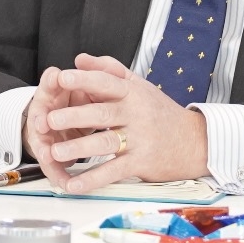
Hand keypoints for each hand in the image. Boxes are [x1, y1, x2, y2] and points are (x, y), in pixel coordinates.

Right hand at [21, 65, 91, 187]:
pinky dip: (59, 176)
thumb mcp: (81, 87)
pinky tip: (66, 184)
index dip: (51, 81)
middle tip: (42, 122)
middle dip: (41, 119)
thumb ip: (87, 74)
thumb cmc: (74, 102)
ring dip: (46, 152)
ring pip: (43, 145)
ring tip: (50, 158)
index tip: (57, 77)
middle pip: (39, 116)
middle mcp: (45, 114)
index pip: (49, 83)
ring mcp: (44, 137)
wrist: (57, 125)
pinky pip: (54, 168)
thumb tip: (83, 59)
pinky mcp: (50, 157)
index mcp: (53, 93)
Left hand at [34, 53, 207, 194]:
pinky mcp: (141, 162)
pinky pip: (114, 171)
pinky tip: (74, 184)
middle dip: (74, 116)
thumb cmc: (160, 112)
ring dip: (79, 148)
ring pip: (105, 142)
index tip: (62, 78)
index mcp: (132, 92)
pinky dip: (93, 179)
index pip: (106, 82)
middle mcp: (136, 113)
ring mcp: (139, 139)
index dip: (84, 80)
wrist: (194, 142)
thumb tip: (79, 59)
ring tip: (54, 152)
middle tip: (48, 120)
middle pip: (102, 113)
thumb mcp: (139, 85)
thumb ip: (109, 70)